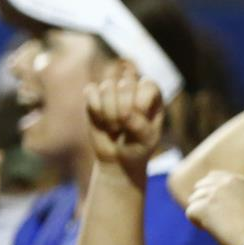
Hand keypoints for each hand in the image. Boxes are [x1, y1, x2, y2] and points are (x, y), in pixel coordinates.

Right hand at [84, 61, 164, 184]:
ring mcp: (113, 90)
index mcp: (152, 94)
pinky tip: (101, 120)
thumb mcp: (146, 141)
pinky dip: (95, 109)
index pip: (147, 85)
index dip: (141, 104)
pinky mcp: (95, 96)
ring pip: (107, 87)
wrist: (118, 159)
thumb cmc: (138, 147)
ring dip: (109, 112)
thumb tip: (125, 113)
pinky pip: (91, 91)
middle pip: (125, 85)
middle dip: (123, 111)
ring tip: (114, 127)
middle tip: (124, 128)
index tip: (140, 123)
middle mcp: (133, 88)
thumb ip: (140, 126)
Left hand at [183, 171, 243, 244]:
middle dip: (203, 201)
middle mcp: (226, 182)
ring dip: (199, 212)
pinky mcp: (204, 207)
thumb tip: (226, 204)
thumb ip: (241, 197)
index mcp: (241, 180)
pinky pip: (190, 212)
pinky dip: (196, 222)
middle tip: (211, 217)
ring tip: (211, 225)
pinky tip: (207, 229)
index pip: (215, 177)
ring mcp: (214, 193)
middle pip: (201, 186)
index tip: (217, 206)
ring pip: (194, 199)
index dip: (212, 192)